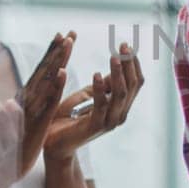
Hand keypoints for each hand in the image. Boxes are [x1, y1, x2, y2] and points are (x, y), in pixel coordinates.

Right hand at [16, 32, 71, 174]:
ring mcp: (29, 111)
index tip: (62, 34)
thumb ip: (20, 110)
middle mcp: (24, 101)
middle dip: (57, 51)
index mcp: (23, 99)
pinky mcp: (33, 125)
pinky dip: (54, 88)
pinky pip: (46, 104)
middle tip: (70, 32)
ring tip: (68, 42)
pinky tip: (63, 74)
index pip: (40, 72)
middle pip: (44, 72)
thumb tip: (21, 96)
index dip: (51, 53)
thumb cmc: (2, 149)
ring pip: (46, 82)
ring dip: (57, 61)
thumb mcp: (16, 124)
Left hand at [42, 42, 144, 165]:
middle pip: (132, 86)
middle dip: (129, 64)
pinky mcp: (94, 127)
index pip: (136, 83)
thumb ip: (105, 84)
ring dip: (118, 73)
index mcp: (120, 106)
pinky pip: (101, 105)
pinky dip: (100, 89)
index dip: (133, 64)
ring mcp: (109, 122)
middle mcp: (120, 114)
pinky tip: (95, 74)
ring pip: (120, 94)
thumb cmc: (69, 116)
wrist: (53, 142)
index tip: (126, 45)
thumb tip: (118, 64)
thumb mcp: (89, 94)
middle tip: (123, 46)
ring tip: (113, 57)